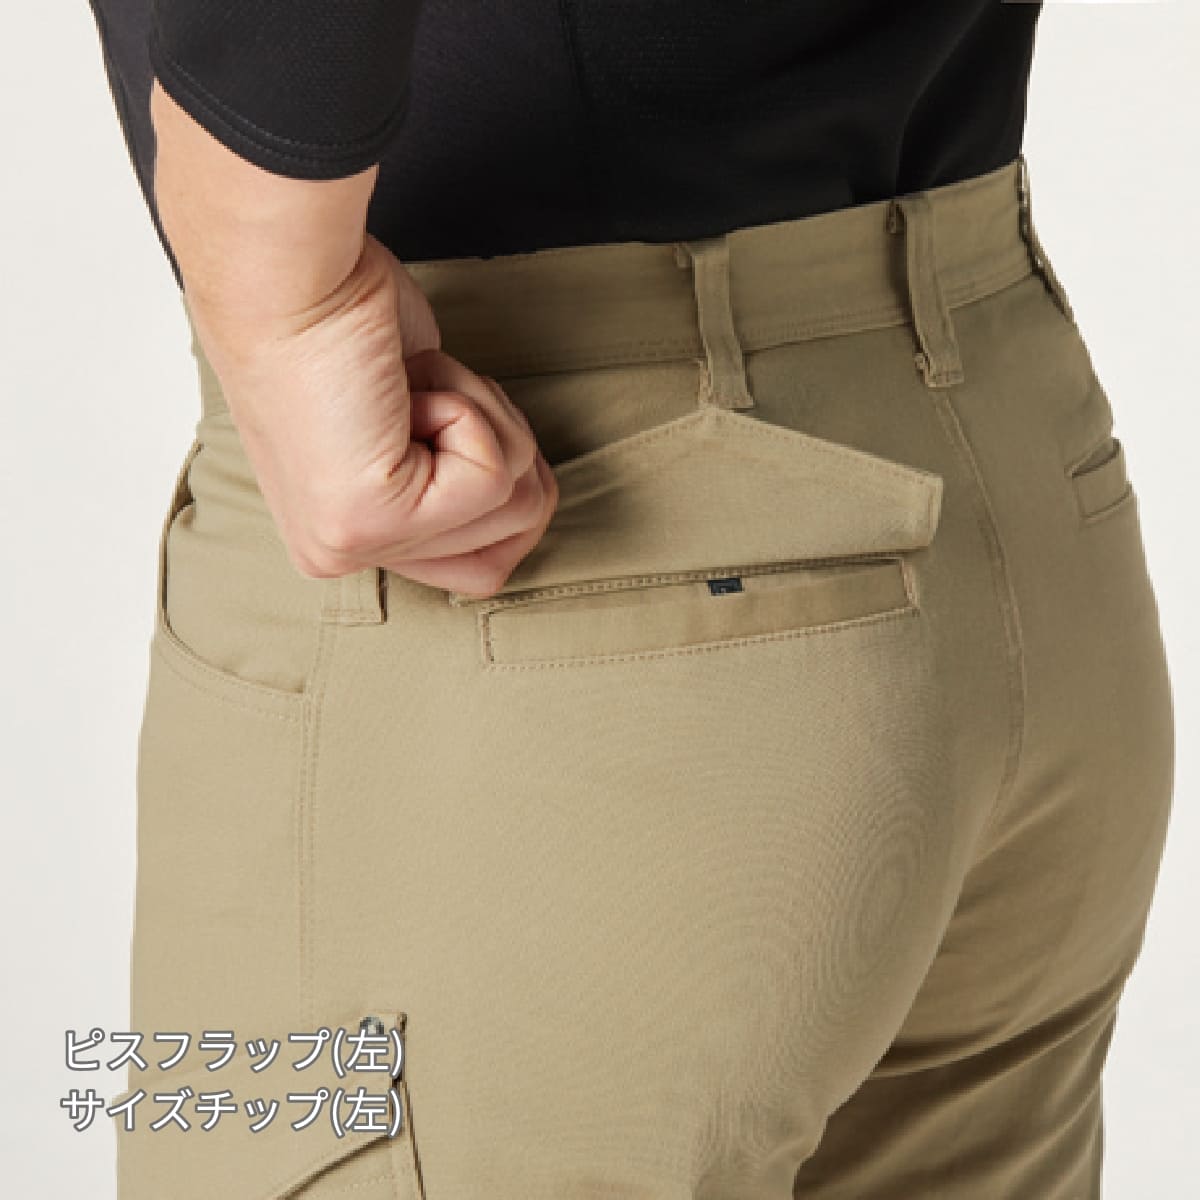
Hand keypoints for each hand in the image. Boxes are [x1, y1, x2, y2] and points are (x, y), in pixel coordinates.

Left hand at [184, 232, 558, 599]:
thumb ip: (445, 469)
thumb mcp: (413, 416)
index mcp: (343, 536)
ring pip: (517, 505)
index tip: (462, 422)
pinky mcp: (369, 521)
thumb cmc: (341, 316)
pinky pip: (491, 476)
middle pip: (513, 543)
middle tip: (422, 397)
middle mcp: (339, 554)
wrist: (287, 272)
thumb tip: (522, 482)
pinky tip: (402, 388)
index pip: (483, 569)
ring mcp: (351, 546)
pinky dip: (464, 407)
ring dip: (478, 418)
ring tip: (406, 388)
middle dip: (497, 445)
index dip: (504, 484)